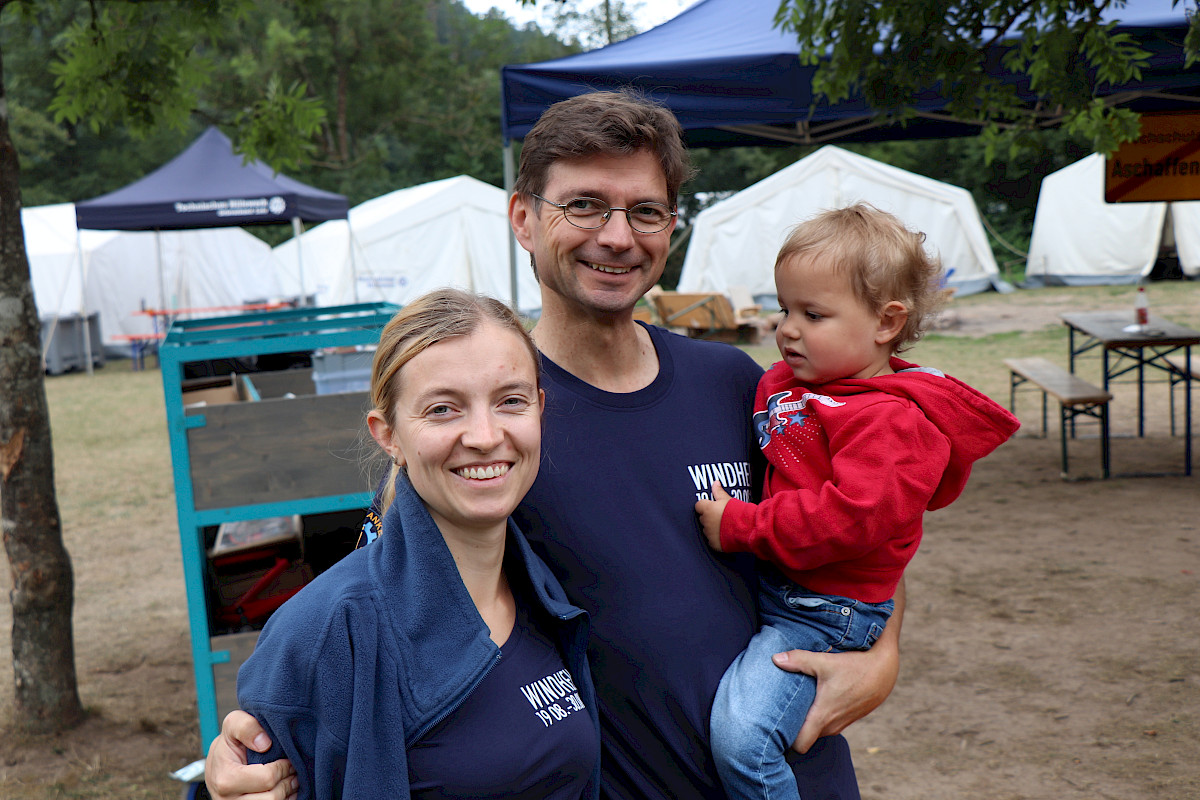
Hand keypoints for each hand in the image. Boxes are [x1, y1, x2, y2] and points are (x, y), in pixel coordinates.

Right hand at [205, 710, 297, 799]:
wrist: (219, 765)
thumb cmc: (230, 744)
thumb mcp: (233, 725)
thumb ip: (246, 726)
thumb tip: (264, 743)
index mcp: (225, 780)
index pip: (267, 779)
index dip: (283, 767)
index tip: (287, 759)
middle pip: (272, 798)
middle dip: (287, 782)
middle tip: (293, 770)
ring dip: (286, 794)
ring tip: (290, 780)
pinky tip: (282, 789)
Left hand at [694, 480, 731, 550]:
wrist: (746, 528)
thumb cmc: (737, 511)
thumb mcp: (728, 499)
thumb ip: (718, 492)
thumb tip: (715, 482)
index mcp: (707, 509)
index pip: (699, 506)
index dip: (705, 506)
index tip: (712, 507)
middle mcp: (705, 522)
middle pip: (703, 518)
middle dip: (709, 517)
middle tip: (721, 517)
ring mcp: (709, 534)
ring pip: (707, 530)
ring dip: (712, 528)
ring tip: (724, 526)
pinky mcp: (713, 544)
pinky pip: (711, 541)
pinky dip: (716, 539)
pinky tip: (724, 536)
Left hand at [772, 627, 900, 753]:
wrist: (884, 671)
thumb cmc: (855, 667)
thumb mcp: (825, 661)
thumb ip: (799, 660)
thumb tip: (775, 658)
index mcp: (823, 715)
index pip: (800, 744)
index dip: (786, 741)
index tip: (774, 730)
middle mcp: (831, 725)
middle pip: (806, 737)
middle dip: (793, 729)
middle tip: (779, 714)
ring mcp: (841, 724)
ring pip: (817, 730)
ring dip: (808, 722)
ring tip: (796, 706)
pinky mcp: (848, 719)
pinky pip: (828, 724)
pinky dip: (820, 717)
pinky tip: (814, 702)